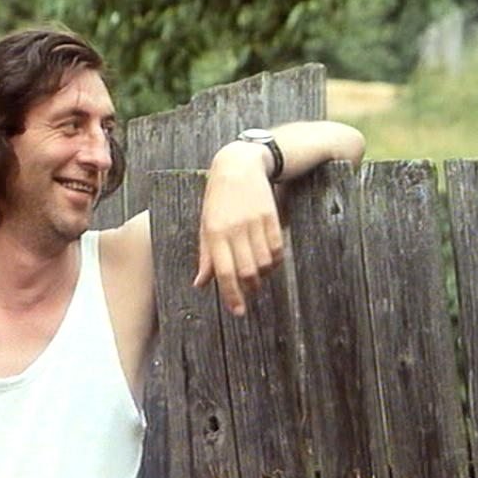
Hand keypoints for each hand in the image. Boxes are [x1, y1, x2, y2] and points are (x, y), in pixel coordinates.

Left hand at [193, 141, 283, 315]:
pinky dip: (275, 261)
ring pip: (264, 263)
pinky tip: (268, 261)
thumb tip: (200, 284)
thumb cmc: (217, 200)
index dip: (231, 295)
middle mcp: (234, 229)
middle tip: (249, 294)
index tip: (238, 311)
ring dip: (263, 276)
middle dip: (249, 289)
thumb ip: (204, 256)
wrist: (238, 166)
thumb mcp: (204, 226)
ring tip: (257, 276)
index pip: (224, 272)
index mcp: (214, 233)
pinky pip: (277, 249)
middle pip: (247, 272)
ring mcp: (254, 223)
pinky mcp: (271, 217)